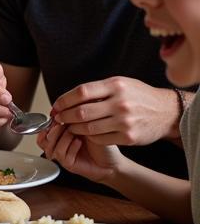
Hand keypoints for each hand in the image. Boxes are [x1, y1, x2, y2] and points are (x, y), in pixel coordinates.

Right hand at [35, 122, 126, 182]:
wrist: (112, 161)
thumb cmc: (102, 144)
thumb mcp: (89, 126)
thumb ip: (76, 119)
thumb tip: (66, 107)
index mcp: (61, 136)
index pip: (44, 130)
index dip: (49, 123)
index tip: (57, 115)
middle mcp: (60, 146)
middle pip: (43, 139)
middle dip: (54, 129)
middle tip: (63, 123)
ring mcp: (63, 156)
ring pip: (51, 147)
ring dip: (62, 138)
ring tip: (74, 133)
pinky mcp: (69, 164)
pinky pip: (62, 155)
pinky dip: (70, 146)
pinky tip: (79, 142)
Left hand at [50, 78, 178, 145]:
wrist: (166, 112)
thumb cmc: (139, 97)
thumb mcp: (121, 84)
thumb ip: (98, 90)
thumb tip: (69, 99)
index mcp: (116, 86)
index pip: (81, 92)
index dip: (64, 100)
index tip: (56, 106)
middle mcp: (120, 103)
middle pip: (82, 112)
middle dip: (65, 116)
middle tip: (59, 118)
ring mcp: (125, 121)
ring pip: (89, 128)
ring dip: (74, 128)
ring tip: (69, 127)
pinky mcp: (128, 137)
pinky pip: (100, 139)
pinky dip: (89, 137)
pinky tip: (86, 134)